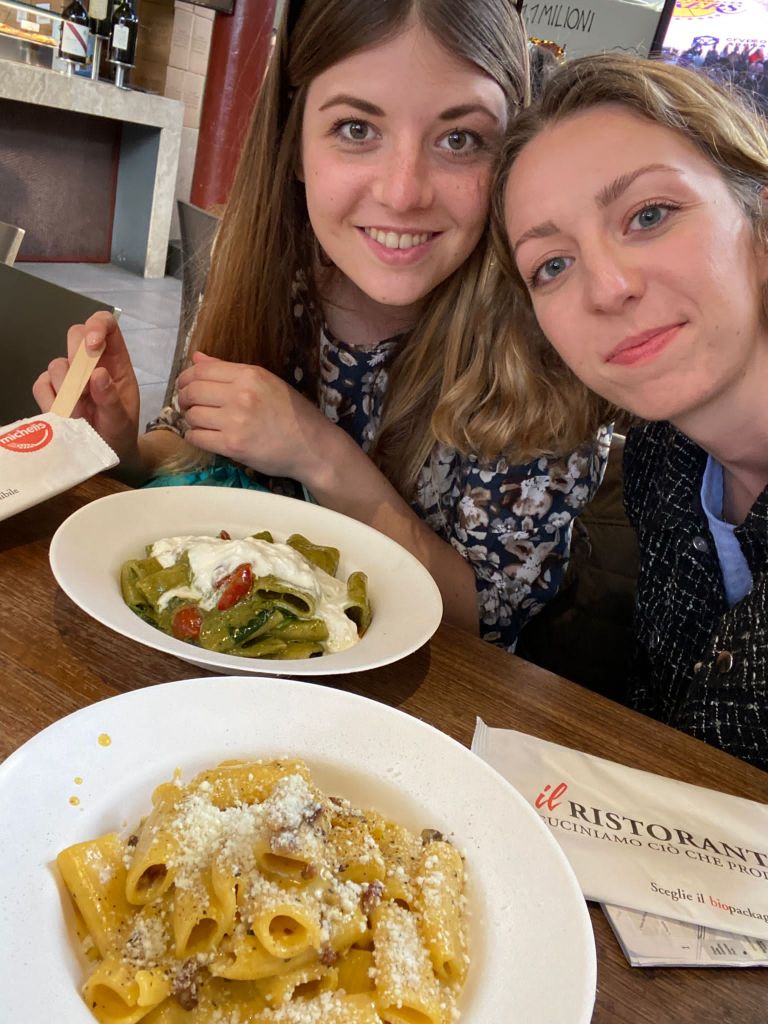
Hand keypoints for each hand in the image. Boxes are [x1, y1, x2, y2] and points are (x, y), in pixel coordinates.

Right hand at [33, 311, 140, 463]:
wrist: (105, 454)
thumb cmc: (119, 432)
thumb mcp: (123, 420)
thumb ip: (112, 399)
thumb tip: (98, 374)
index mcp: (115, 361)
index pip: (106, 325)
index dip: (97, 325)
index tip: (92, 345)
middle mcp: (91, 362)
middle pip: (75, 334)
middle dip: (77, 358)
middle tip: (84, 389)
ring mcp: (69, 375)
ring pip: (57, 364)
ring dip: (67, 391)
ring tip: (80, 416)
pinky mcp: (51, 390)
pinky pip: (41, 385)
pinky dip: (50, 401)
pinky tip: (65, 417)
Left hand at [177, 352, 337, 483]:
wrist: (313, 446)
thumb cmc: (293, 414)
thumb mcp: (266, 382)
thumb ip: (229, 370)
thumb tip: (196, 358)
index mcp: (250, 375)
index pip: (201, 370)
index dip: (185, 378)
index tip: (185, 386)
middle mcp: (241, 395)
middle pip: (192, 392)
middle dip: (183, 398)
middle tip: (187, 405)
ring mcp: (236, 421)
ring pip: (192, 415)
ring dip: (190, 419)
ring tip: (200, 422)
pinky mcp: (233, 445)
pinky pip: (197, 437)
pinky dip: (194, 437)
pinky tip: (203, 436)